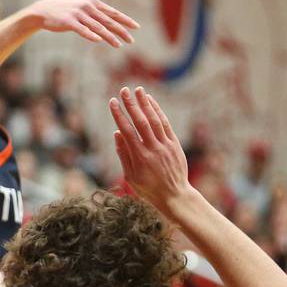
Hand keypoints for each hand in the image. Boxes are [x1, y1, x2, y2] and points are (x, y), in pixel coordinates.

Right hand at [28, 0, 138, 47]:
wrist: (44, 10)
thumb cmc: (65, 12)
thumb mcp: (82, 10)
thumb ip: (95, 16)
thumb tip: (108, 26)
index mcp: (93, 3)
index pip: (113, 13)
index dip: (125, 20)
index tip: (136, 27)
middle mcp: (88, 7)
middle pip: (109, 20)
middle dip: (121, 31)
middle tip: (131, 41)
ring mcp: (79, 14)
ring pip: (98, 27)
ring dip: (109, 36)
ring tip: (119, 45)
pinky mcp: (69, 22)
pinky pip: (82, 29)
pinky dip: (90, 35)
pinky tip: (99, 40)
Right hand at [110, 86, 192, 216]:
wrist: (174, 196)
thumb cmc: (148, 189)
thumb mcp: (130, 176)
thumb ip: (123, 154)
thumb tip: (117, 133)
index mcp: (140, 158)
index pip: (127, 131)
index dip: (119, 115)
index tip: (112, 102)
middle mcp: (153, 149)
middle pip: (141, 122)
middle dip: (131, 104)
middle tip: (123, 90)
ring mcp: (165, 146)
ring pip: (155, 120)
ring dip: (146, 104)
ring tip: (138, 90)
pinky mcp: (174, 145)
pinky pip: (166, 124)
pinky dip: (158, 112)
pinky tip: (151, 102)